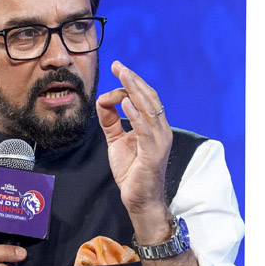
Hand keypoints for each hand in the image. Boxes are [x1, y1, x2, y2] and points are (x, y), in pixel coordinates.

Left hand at [96, 61, 172, 239]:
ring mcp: (160, 141)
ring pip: (149, 109)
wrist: (139, 200)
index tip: (119, 67)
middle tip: (119, 65)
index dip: (133, 81)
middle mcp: (161, 131)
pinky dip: (135, 114)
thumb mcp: (117, 141)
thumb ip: (111, 121)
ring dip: (134, 90)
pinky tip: (124, 101)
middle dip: (133, 80)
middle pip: (149, 98)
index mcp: (155, 127)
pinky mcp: (153, 153)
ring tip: (123, 75)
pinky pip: (145, 129)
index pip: (146, 98)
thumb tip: (103, 101)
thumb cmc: (132, 171)